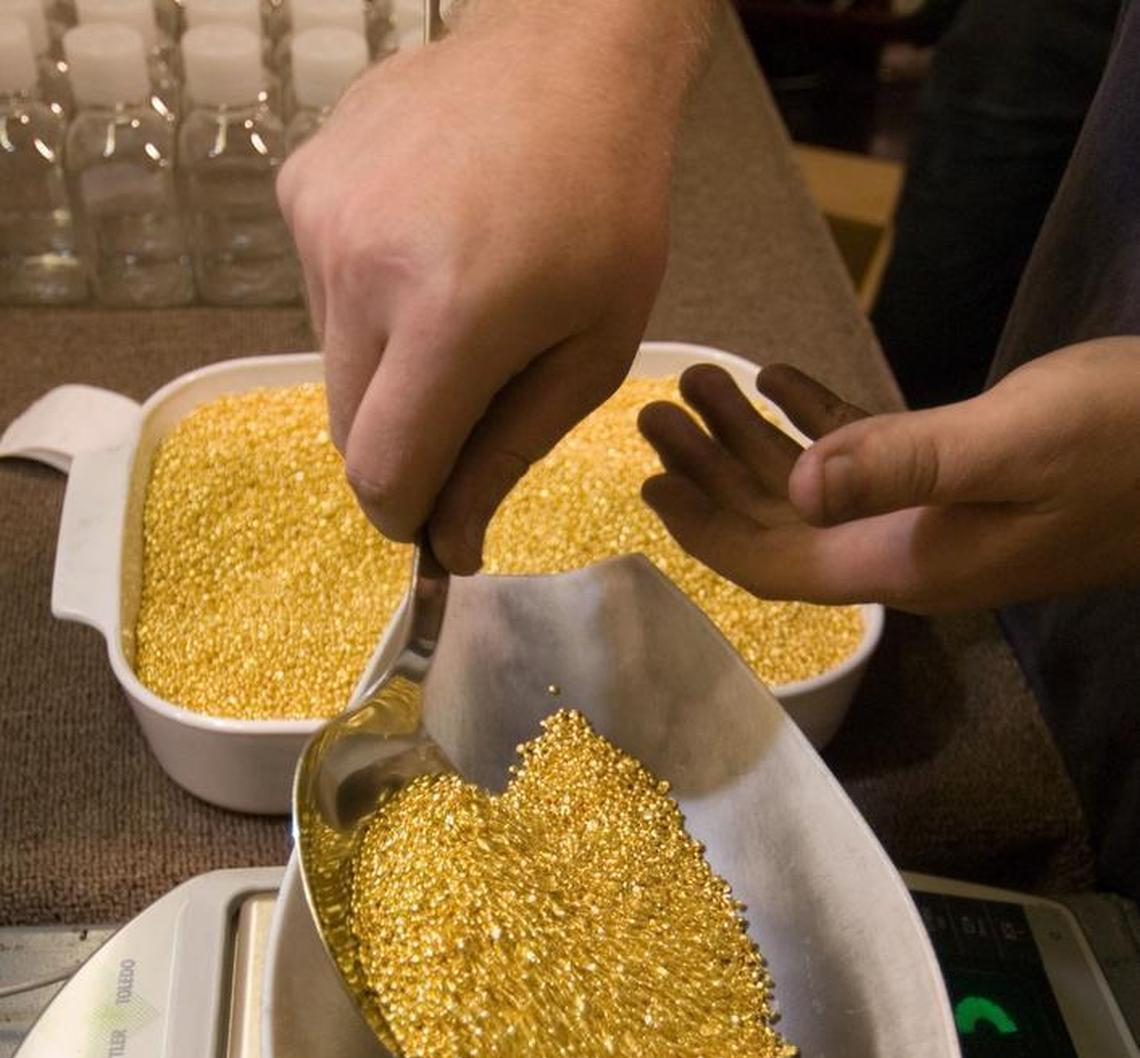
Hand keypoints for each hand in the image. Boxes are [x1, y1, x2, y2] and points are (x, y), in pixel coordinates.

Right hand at [279, 1, 710, 571]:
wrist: (568, 53)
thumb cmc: (606, 210)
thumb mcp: (590, 353)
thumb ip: (507, 458)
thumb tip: (451, 550)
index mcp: (449, 318)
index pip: (382, 472)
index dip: (407, 516)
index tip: (436, 523)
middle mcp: (362, 269)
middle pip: (348, 432)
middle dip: (403, 449)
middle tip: (467, 411)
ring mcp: (321, 220)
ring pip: (333, 365)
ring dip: (387, 373)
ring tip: (457, 307)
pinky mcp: (300, 187)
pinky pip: (321, 296)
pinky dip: (367, 305)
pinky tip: (425, 253)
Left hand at [638, 339, 1139, 612]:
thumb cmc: (1126, 442)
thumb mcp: (1010, 444)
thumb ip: (901, 464)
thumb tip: (797, 486)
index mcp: (907, 564)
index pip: (778, 566)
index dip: (707, 532)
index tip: (648, 487)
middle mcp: (911, 555)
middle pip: (784, 529)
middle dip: (714, 475)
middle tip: (655, 413)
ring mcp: (940, 522)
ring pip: (821, 492)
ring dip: (758, 442)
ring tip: (701, 382)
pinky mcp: (968, 482)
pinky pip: (872, 462)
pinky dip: (822, 425)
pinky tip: (782, 382)